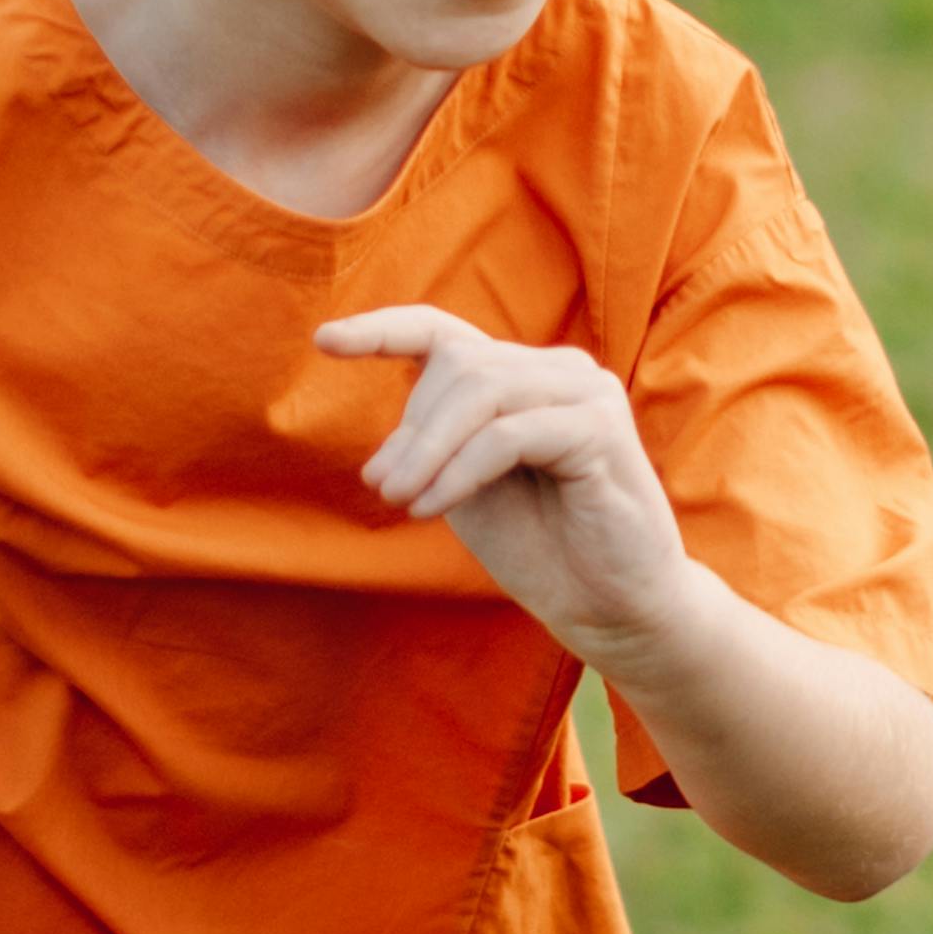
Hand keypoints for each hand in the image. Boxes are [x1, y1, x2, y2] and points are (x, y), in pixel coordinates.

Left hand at [315, 302, 696, 657]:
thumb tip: (383, 453)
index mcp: (520, 377)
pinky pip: (508, 434)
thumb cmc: (540, 546)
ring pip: (481, 391)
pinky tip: (433, 508)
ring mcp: (585, 392)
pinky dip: (460, 470)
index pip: (444, 333)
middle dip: (411, 427)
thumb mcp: (466, 492)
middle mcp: (557, 370)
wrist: (609, 604)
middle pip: (458, 365)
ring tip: (399, 498)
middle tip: (381, 486)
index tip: (323, 341)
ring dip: (427, 448)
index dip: (383, 329)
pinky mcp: (601, 427)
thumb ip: (434, 456)